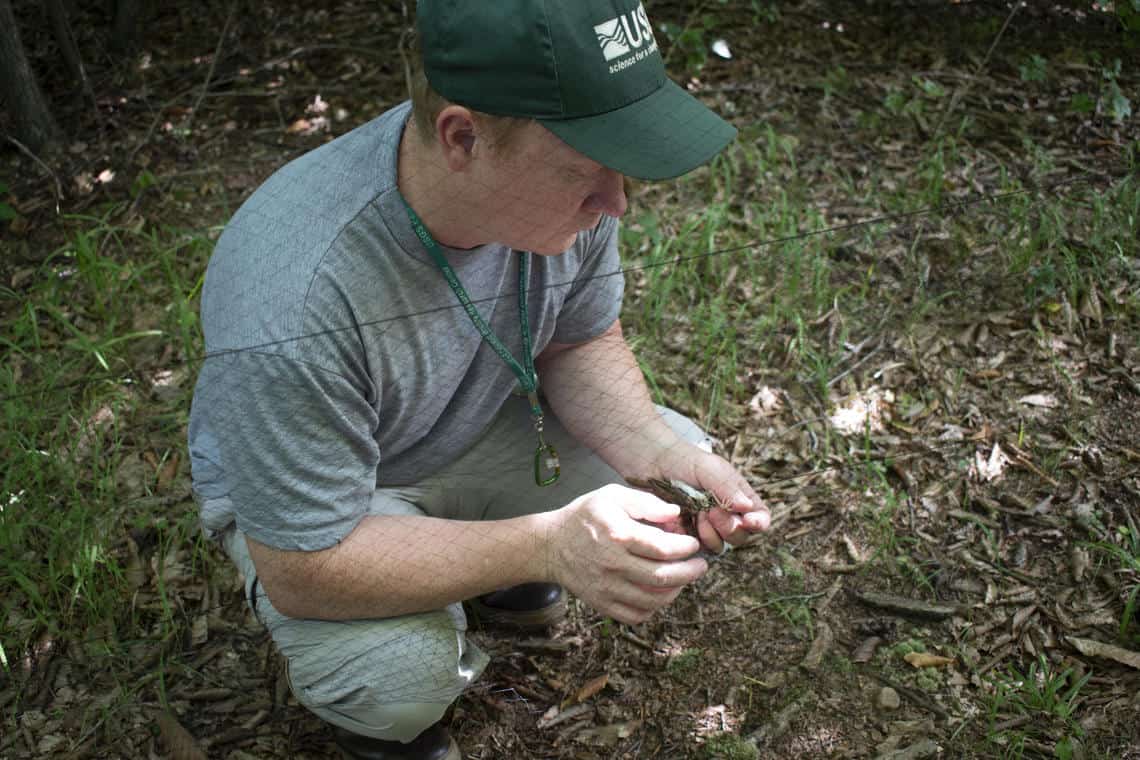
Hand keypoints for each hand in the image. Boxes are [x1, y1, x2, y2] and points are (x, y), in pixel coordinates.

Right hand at [543, 484, 708, 624]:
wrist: (551, 545)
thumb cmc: (584, 517)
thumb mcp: (611, 496)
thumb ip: (645, 502)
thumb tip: (674, 513)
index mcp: (617, 535)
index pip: (663, 548)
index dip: (686, 548)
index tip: (693, 544)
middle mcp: (613, 565)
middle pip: (662, 577)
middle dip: (690, 572)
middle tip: (700, 565)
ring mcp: (607, 588)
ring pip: (654, 600)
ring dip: (676, 590)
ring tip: (683, 578)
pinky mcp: (602, 604)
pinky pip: (637, 615)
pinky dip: (655, 608)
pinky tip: (660, 592)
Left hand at [649, 445, 770, 553]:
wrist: (653, 464)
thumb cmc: (686, 462)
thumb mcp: (710, 469)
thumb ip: (728, 488)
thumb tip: (747, 508)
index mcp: (739, 498)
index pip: (760, 517)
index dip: (759, 523)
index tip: (749, 521)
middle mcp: (726, 516)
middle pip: (741, 536)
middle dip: (729, 526)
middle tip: (712, 510)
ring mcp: (707, 528)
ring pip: (721, 546)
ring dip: (711, 533)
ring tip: (698, 513)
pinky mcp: (688, 537)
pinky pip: (697, 548)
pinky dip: (694, 537)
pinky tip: (684, 521)